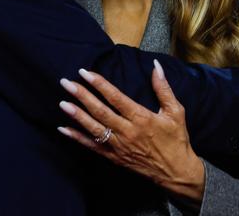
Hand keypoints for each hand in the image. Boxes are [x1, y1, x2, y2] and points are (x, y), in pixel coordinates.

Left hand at [57, 61, 204, 204]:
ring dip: (76, 115)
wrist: (177, 172)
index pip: (115, 97)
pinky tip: (63, 129)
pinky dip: (77, 138)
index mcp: (141, 117)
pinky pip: (92, 147)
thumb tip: (156, 65)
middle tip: (66, 83)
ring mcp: (119, 146)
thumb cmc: (176, 139)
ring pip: (94, 128)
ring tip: (62, 102)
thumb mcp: (175, 111)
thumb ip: (163, 88)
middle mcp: (127, 131)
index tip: (85, 72)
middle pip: (100, 111)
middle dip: (81, 96)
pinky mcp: (114, 158)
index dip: (99, 84)